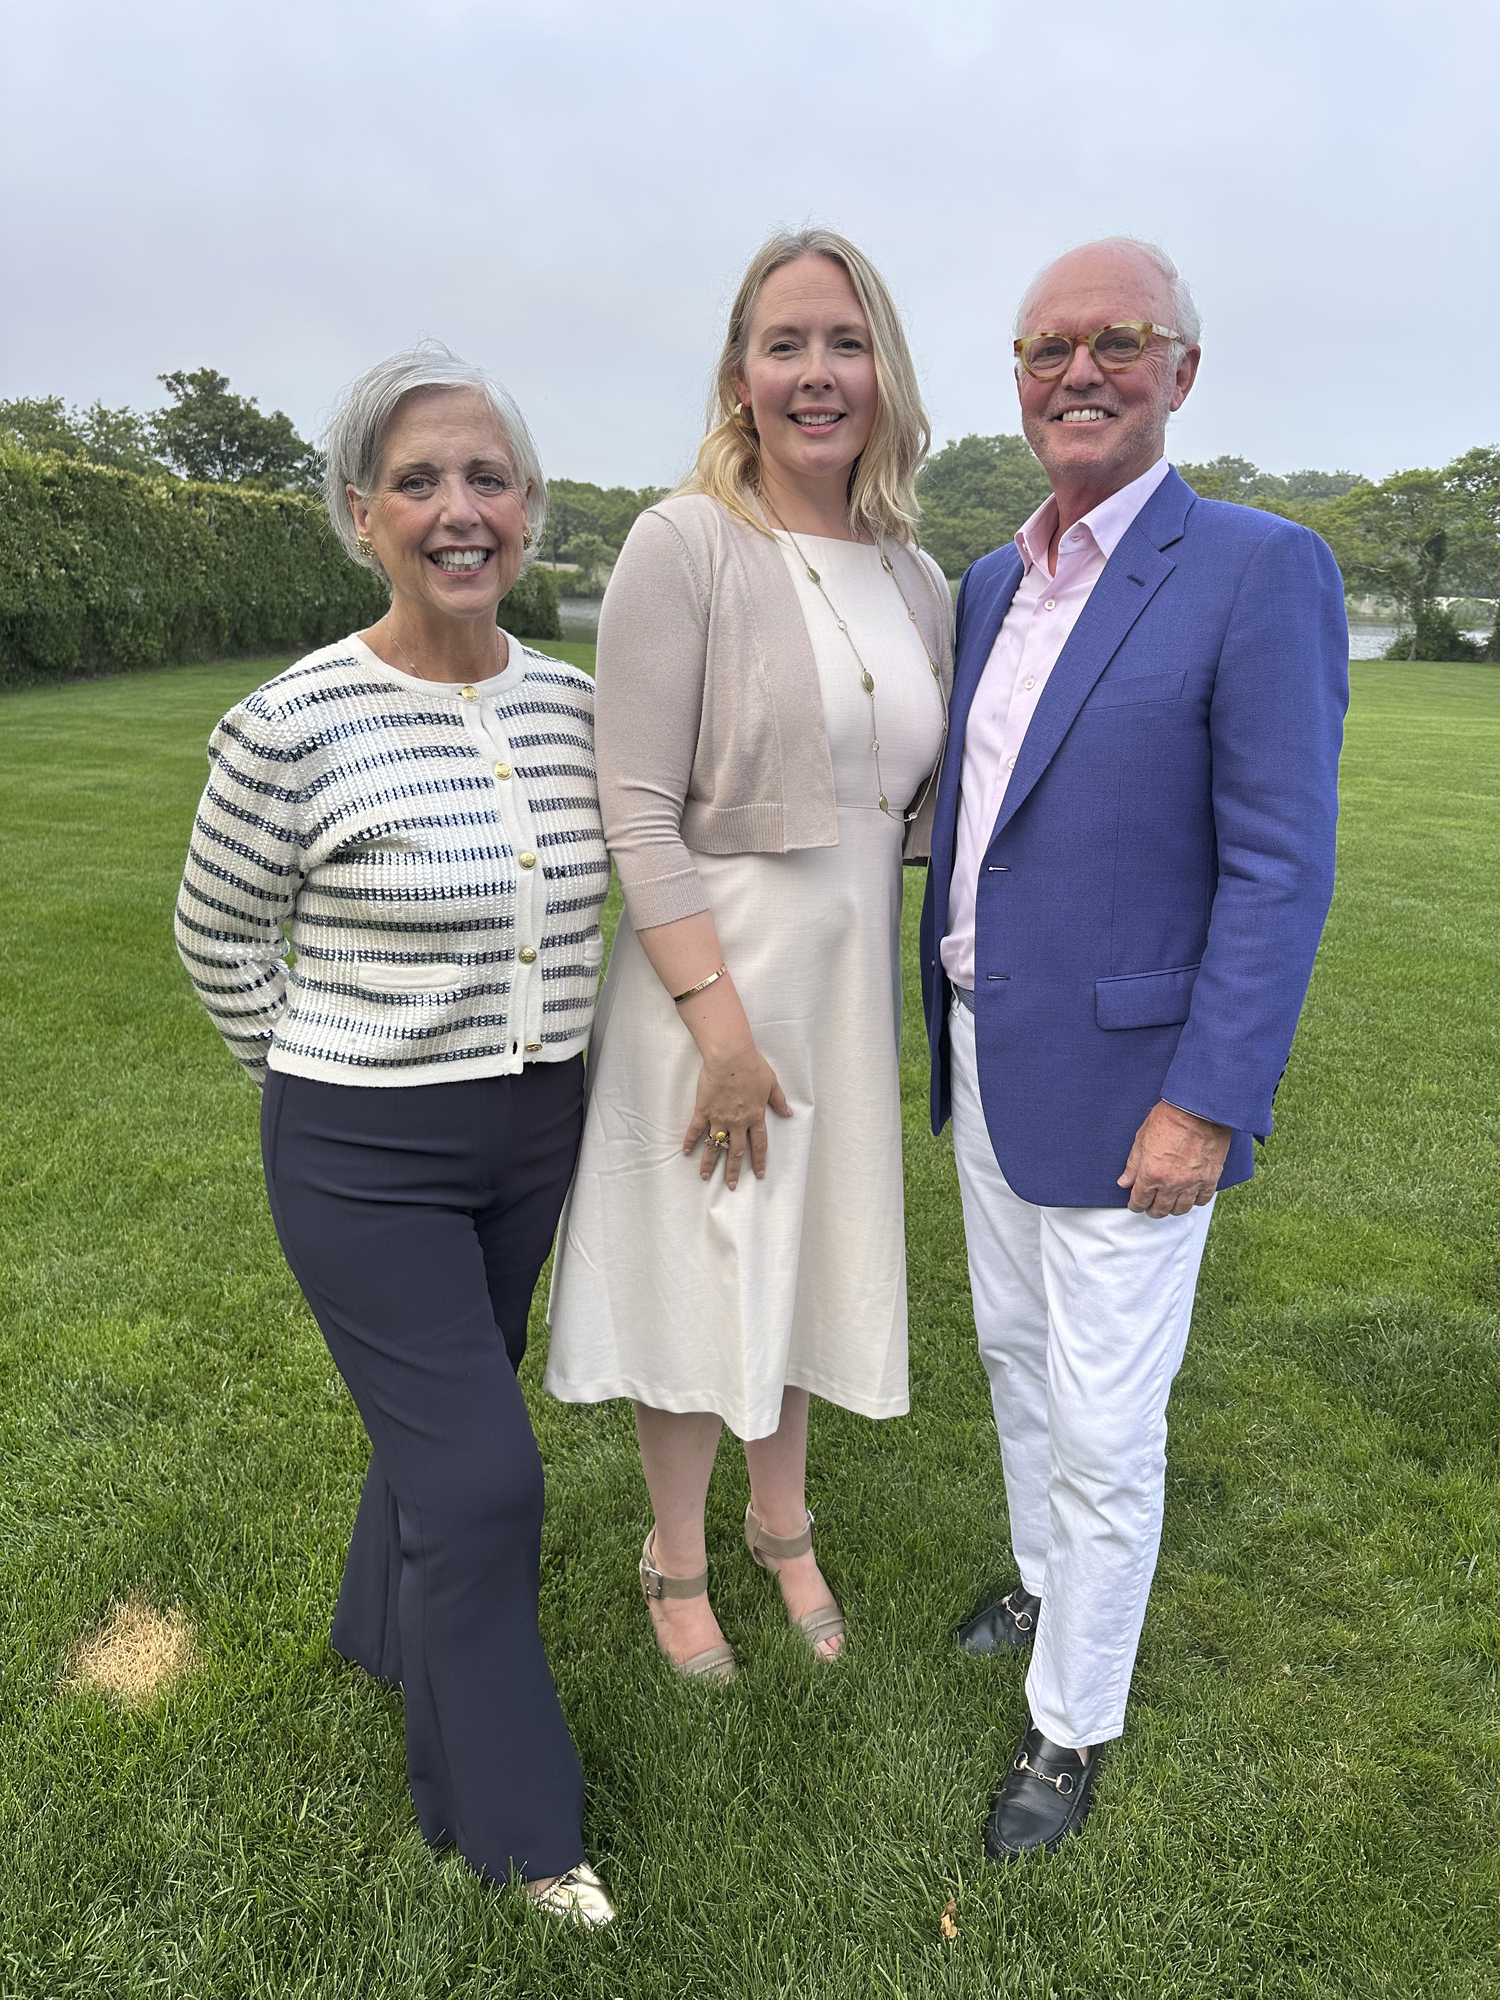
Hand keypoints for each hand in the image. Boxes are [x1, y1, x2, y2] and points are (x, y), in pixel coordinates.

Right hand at [683, 1039, 790, 1189]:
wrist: (730, 1057)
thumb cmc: (752, 1066)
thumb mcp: (771, 1083)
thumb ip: (779, 1100)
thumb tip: (788, 1112)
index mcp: (755, 1116)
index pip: (759, 1145)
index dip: (758, 1161)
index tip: (758, 1175)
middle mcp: (738, 1122)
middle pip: (736, 1152)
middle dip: (733, 1171)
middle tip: (730, 1186)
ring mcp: (719, 1118)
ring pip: (714, 1145)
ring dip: (710, 1163)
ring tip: (705, 1177)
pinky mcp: (704, 1110)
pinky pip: (696, 1129)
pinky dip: (690, 1141)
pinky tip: (686, 1152)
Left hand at [1117, 1100, 1230, 1217]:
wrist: (1198, 1109)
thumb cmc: (1168, 1118)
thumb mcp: (1141, 1139)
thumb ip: (1133, 1165)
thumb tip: (1124, 1182)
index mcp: (1151, 1174)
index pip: (1139, 1201)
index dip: (1135, 1205)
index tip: (1135, 1204)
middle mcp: (1171, 1184)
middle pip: (1160, 1210)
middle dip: (1152, 1209)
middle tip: (1151, 1206)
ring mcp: (1192, 1183)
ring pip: (1181, 1209)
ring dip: (1173, 1208)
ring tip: (1170, 1202)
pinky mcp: (1210, 1179)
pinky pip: (1202, 1200)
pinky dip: (1195, 1201)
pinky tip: (1190, 1195)